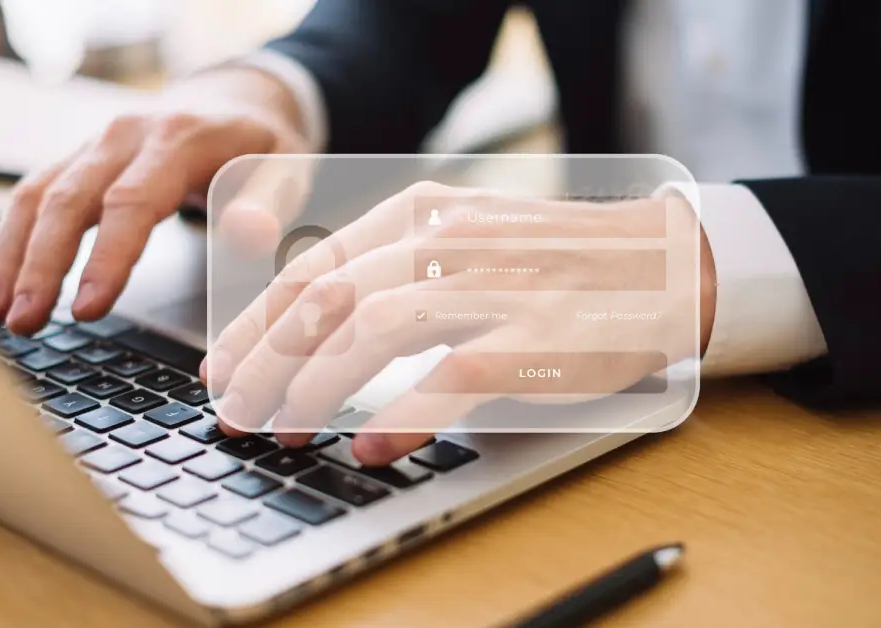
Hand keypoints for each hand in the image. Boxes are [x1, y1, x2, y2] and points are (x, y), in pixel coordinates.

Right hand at [0, 68, 310, 334]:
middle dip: (40, 264)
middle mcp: (124, 137)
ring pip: (36, 196)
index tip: (88, 308)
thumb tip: (249, 236)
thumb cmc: (260, 146)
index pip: (132, 201)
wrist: (232, 102)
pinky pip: (31, 198)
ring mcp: (93, 147)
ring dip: (10, 257)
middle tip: (23, 322)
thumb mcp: (288, 166)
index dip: (107, 257)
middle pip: (68, 199)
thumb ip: (270, 201)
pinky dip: (6, 244)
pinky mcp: (76, 162)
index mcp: (178, 139)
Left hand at [203, 181, 716, 465]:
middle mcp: (445, 243)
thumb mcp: (464, 235)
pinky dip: (400, 416)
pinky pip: (448, 379)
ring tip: (287, 430)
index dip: (253, 324)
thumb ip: (393, 266)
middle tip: (237, 412)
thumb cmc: (554, 259)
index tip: (222, 369)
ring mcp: (491, 288)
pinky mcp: (532, 338)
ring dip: (314, 389)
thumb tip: (309, 324)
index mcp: (420, 215)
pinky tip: (370, 445)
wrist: (658, 264)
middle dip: (266, 364)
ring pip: (370, 333)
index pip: (311, 267)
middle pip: (325, 300)